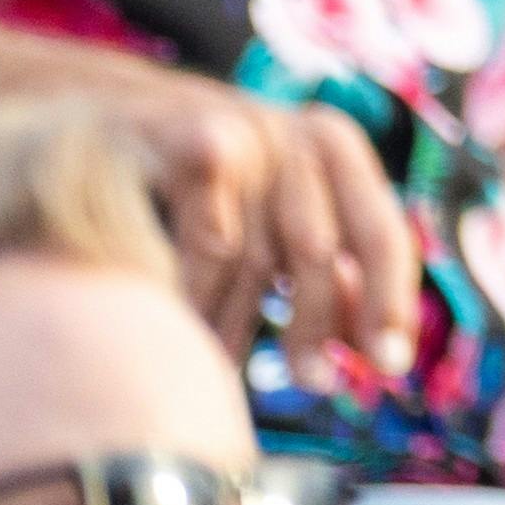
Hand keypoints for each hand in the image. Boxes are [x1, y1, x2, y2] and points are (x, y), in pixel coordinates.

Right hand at [113, 81, 421, 384]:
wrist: (114, 119)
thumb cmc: (214, 186)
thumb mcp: (284, 215)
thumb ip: (332, 276)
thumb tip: (375, 349)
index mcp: (335, 148)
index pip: (382, 234)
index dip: (390, 302)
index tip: (388, 366)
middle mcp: (293, 133)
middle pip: (316, 249)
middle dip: (313, 326)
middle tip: (316, 384)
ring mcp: (233, 134)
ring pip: (249, 257)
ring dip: (239, 327)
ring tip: (226, 374)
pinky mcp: (173, 139)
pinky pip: (198, 240)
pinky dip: (195, 290)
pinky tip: (185, 330)